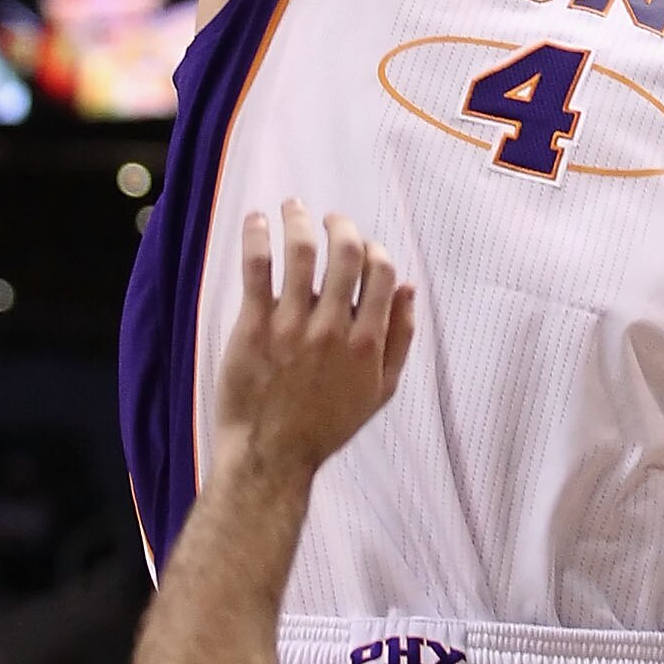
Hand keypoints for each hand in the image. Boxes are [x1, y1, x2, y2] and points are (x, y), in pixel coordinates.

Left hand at [213, 205, 415, 483]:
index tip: (361, 247)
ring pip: (301, 251)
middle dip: (341, 224)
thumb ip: (400, 338)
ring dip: (298, 218)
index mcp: (366, 341)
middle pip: (345, 252)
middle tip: (330, 219)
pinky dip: (257, 236)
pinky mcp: (254, 326)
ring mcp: (291, 325)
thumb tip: (409, 287)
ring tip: (292, 206)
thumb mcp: (380, 392)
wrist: (270, 457)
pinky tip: (256, 220)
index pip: (381, 271)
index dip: (374, 249)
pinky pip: (257, 268)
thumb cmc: (327, 426)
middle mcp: (332, 328)